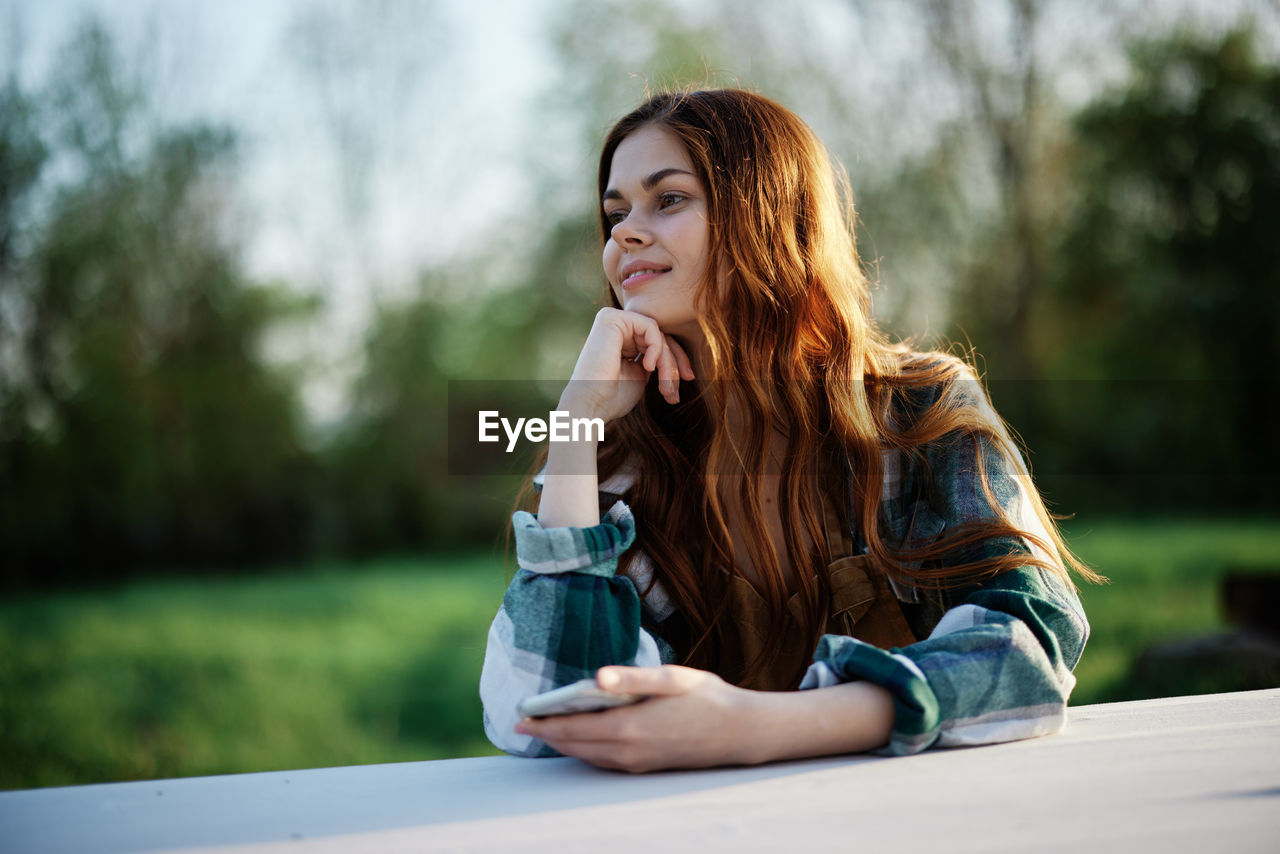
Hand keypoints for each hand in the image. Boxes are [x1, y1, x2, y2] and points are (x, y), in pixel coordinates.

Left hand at [514, 665, 760, 772]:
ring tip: (548, 730)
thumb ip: (631, 677)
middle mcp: (630, 752)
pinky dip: (587, 751)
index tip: (521, 718)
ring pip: (590, 757)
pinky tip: (584, 739)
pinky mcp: (647, 767)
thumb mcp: (670, 678)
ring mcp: (638, 764)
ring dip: (567, 745)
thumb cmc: (707, 698)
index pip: (573, 729)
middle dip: (548, 736)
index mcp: (630, 728)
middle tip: (524, 724)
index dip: (544, 724)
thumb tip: (596, 676)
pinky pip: (607, 762)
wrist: (741, 732)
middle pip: (576, 746)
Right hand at [558, 308, 694, 423]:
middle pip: (658, 337)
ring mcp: (611, 319)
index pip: (654, 343)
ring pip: (657, 334)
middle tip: (673, 393)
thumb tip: (673, 352)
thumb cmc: (613, 397)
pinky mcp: (611, 318)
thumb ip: (652, 358)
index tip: (680, 387)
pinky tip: (648, 367)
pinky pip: (650, 326)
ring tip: (664, 386)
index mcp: (617, 338)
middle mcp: (613, 325)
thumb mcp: (640, 374)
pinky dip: (656, 348)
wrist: (592, 404)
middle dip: (672, 365)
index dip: (672, 364)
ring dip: (666, 362)